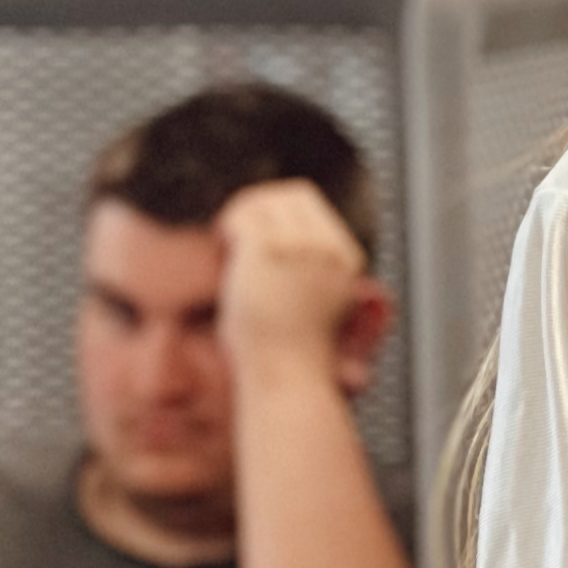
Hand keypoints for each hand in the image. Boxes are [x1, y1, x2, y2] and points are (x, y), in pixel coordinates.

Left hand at [213, 182, 384, 394]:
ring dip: (243, 213)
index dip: (284, 214)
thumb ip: (305, 273)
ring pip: (267, 199)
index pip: (317, 211)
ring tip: (228, 238)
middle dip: (264, 204)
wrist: (286, 373)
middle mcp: (328, 248)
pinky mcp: (269, 250)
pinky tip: (222, 243)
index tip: (259, 233)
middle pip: (296, 194)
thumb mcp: (310, 305)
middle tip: (238, 230)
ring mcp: (301, 247)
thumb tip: (270, 251)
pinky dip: (229, 224)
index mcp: (345, 260)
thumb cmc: (288, 352)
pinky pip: (244, 216)